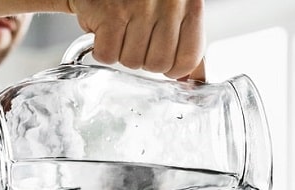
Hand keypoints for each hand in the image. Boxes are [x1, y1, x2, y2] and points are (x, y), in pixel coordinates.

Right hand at [68, 0, 204, 78]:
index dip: (173, 68)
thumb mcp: (174, 11)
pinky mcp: (111, 13)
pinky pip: (108, 54)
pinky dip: (102, 49)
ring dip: (121, 52)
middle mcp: (169, 5)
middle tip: (135, 38)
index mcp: (190, 5)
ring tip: (120, 30)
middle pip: (158, 64)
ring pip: (132, 61)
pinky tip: (105, 31)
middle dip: (143, 58)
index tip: (162, 59)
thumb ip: (186, 42)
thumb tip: (192, 77)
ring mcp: (140, 8)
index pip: (189, 58)